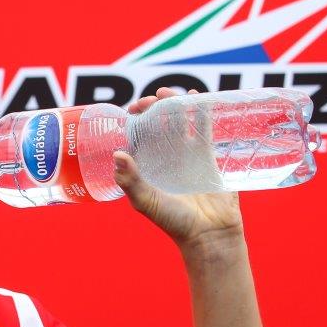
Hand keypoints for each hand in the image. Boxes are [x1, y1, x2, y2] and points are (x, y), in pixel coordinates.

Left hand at [113, 87, 244, 248]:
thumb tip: (117, 154)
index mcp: (147, 167)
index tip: (132, 110)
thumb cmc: (174, 222)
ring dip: (173, 104)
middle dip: (152, 108)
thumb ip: (131, 181)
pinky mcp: (207, 155)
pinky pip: (203, 127)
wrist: (209, 233)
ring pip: (179, 121)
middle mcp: (165, 158)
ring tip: (167, 93)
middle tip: (150, 100)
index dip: (133, 121)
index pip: (137, 136)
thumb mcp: (147, 202)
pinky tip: (197, 96)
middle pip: (157, 123)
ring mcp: (187, 154)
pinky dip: (200, 110)